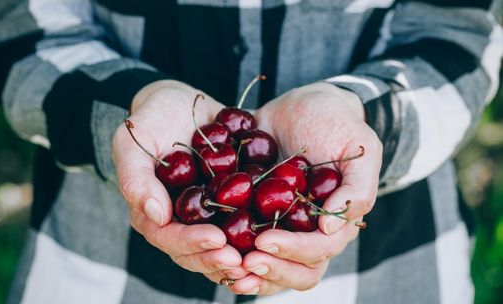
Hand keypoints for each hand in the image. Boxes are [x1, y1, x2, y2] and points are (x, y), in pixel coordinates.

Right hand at [112, 80, 248, 282]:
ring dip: (239, 259)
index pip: (169, 238)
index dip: (192, 243)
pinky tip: (276, 241)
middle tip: (242, 261)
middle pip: (196, 253)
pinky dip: (255, 240)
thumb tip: (157, 216)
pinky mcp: (228, 206)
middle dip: (218, 259)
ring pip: (220, 248)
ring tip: (259, 260)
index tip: (217, 240)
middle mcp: (179, 221)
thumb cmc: (152, 119)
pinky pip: (241, 228)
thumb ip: (136, 179)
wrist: (182, 104)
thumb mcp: (132, 141)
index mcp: (152, 212)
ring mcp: (205, 216)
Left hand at [226, 82, 381, 294]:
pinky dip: (228, 247)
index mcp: (333, 220)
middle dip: (270, 269)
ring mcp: (280, 222)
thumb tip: (328, 228)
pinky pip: (242, 236)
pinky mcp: (254, 209)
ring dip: (248, 271)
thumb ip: (358, 187)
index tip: (264, 242)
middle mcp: (306, 229)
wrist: (304, 104)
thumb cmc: (338, 124)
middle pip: (294, 268)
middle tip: (243, 261)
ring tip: (224, 267)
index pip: (317, 250)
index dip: (293, 252)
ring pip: (268, 261)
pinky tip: (208, 246)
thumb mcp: (360, 146)